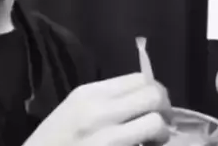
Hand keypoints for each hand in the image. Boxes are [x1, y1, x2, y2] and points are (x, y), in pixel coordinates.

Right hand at [23, 73, 171, 145]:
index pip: (140, 79)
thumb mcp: (74, 110)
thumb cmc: (53, 142)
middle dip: (164, 110)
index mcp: (89, 93)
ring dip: (161, 134)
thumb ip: (106, 101)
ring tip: (152, 142)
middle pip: (154, 96)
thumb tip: (143, 99)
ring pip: (156, 123)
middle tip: (158, 125)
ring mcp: (108, 139)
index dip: (153, 92)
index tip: (151, 106)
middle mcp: (100, 111)